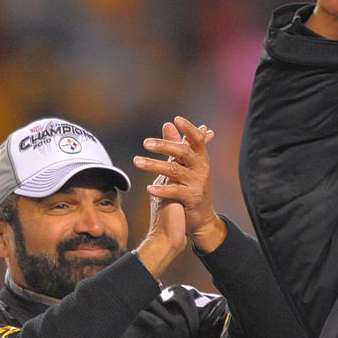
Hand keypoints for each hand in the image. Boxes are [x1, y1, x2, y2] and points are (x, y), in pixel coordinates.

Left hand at [134, 117, 225, 252]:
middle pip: (184, 152)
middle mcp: (201, 169)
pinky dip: (161, 190)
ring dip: (154, 165)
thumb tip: (168, 124)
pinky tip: (148, 189)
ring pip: (175, 171)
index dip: (188, 129)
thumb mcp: (185, 165)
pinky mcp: (192, 198)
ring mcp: (197, 183)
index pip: (197, 140)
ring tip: (136, 162)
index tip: (176, 119)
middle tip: (145, 143)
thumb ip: (177, 145)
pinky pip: (175, 192)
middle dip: (165, 146)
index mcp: (201, 158)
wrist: (200, 218)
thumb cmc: (191, 188)